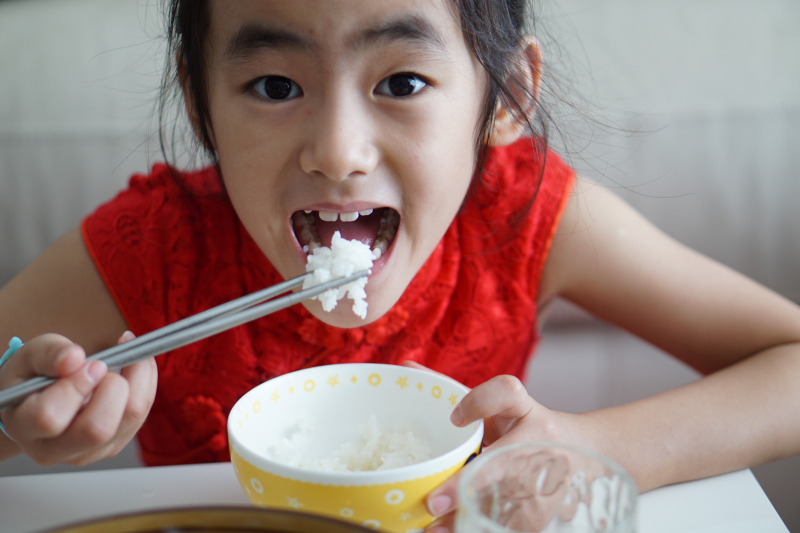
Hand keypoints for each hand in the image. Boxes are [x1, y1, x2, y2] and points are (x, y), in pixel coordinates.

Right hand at [0, 332, 156, 465]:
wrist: (35, 402)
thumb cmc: (31, 379)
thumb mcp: (29, 357)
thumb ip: (49, 354)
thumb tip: (74, 357)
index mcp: (25, 427)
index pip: (50, 417)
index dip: (75, 386)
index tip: (88, 363)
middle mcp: (56, 449)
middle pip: (98, 429)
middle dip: (112, 387)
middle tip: (102, 365)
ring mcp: (88, 452)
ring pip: (130, 419)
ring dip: (137, 379)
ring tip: (126, 355)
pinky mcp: (112, 445)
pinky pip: (140, 415)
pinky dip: (144, 383)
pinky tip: (133, 365)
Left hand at [402, 362, 581, 532]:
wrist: (580, 449)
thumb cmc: (524, 423)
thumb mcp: (498, 404)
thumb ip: (456, 392)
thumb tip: (407, 367)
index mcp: (525, 408)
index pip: (506, 394)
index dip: (481, 402)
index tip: (455, 417)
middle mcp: (540, 440)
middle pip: (503, 462)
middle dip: (466, 485)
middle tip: (434, 502)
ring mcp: (547, 478)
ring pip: (506, 502)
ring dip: (469, 517)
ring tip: (435, 528)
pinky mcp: (546, 509)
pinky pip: (511, 524)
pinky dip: (483, 528)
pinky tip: (457, 531)